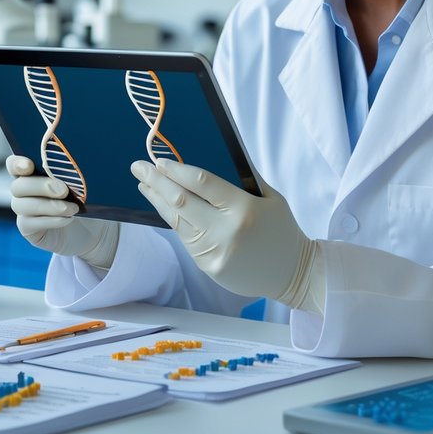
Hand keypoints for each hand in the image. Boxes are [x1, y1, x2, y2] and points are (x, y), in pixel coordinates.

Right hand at [7, 155, 117, 268]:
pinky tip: (68, 219)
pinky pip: (30, 224)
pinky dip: (50, 220)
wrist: (93, 228)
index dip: (17, 164)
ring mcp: (23, 211)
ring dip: (49, 206)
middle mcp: (23, 192)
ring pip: (22, 206)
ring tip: (73, 209)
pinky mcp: (28, 229)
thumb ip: (72, 172)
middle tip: (63, 190)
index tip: (29, 166)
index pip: (14, 165)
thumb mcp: (82, 183)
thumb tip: (74, 164)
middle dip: (41, 187)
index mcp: (32, 173)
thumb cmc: (86, 199)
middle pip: (18, 186)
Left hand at [133, 158, 319, 306]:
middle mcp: (225, 231)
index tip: (159, 160)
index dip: (177, 170)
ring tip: (144, 185)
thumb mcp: (271, 197)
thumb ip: (243, 179)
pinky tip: (165, 207)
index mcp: (243, 208)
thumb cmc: (282, 230)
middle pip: (181, 202)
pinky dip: (174, 220)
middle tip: (138, 167)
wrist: (293, 273)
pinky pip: (186, 239)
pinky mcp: (208, 267)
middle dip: (155, 182)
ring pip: (177, 222)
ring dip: (158, 201)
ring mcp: (214, 252)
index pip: (201, 183)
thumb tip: (211, 160)